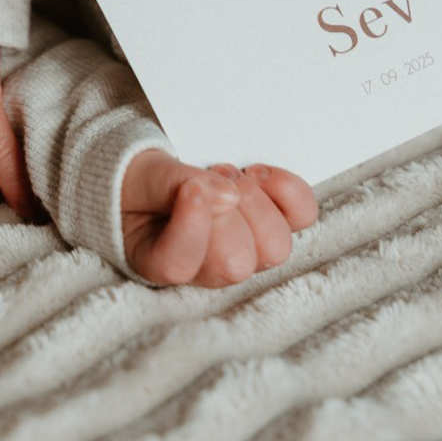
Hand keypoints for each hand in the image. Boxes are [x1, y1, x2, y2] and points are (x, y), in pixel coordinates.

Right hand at [121, 150, 318, 287]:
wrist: (156, 171)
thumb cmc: (141, 181)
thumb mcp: (140, 176)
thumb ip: (171, 183)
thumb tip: (228, 194)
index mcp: (159, 261)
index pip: (180, 264)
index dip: (192, 227)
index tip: (189, 187)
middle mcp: (207, 269)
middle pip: (235, 263)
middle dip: (225, 210)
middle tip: (205, 175)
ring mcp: (246, 252)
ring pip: (274, 247)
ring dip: (254, 201)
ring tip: (229, 174)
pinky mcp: (272, 225)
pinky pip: (301, 216)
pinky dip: (287, 190)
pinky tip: (259, 174)